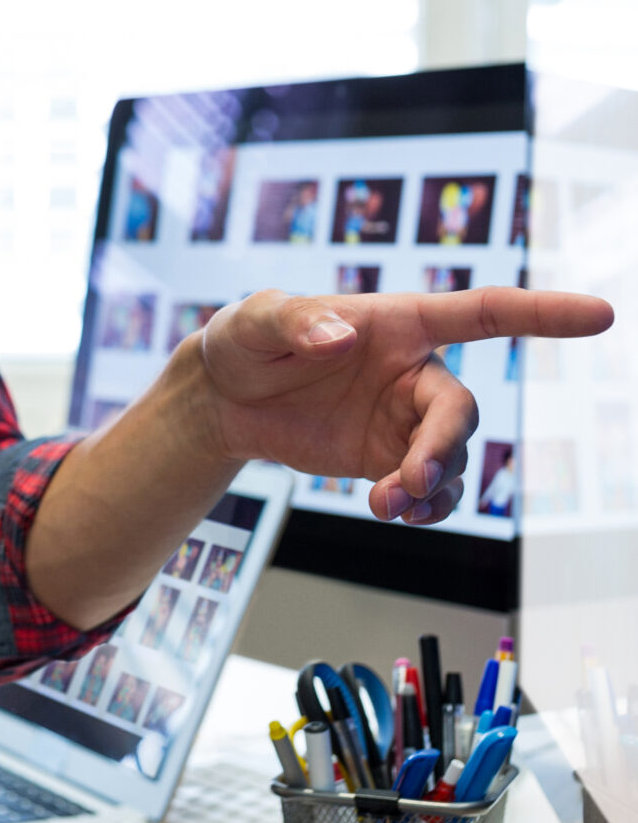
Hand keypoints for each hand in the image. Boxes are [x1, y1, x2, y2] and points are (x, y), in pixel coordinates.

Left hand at [199, 285, 611, 526]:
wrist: (222, 398)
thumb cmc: (244, 341)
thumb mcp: (256, 321)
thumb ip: (297, 321)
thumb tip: (340, 337)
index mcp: (397, 321)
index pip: (483, 312)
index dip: (543, 312)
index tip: (600, 315)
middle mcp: (413, 370)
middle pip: (460, 411)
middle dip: (442, 449)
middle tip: (405, 482)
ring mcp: (403, 418)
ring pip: (450, 458)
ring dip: (429, 488)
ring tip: (383, 504)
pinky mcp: (386, 458)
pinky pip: (429, 488)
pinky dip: (422, 506)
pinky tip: (391, 510)